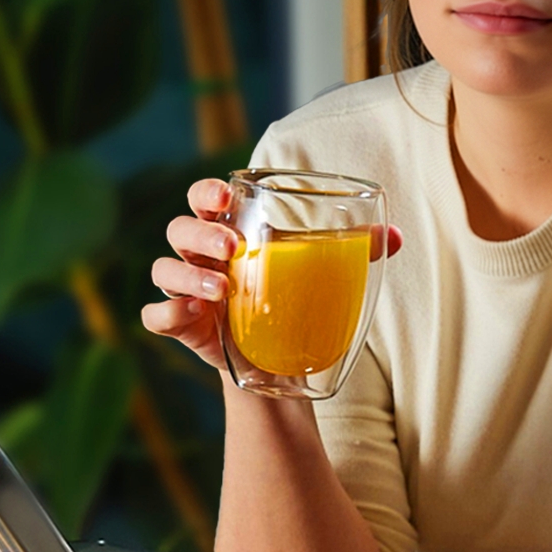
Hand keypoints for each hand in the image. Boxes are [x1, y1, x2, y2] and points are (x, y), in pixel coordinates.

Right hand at [141, 176, 403, 374]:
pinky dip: (168, 313)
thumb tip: (395, 238)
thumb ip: (353, 251)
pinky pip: (156, 316)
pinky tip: (194, 314)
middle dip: (201, 232)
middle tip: (232, 245)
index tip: (226, 194)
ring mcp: (185, 290)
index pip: (203, 197)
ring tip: (221, 287)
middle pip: (179, 228)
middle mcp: (199, 255)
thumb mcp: (317, 272)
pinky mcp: (182, 327)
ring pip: (163, 269)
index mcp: (227, 229)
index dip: (206, 191)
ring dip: (188, 273)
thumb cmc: (291, 298)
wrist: (278, 359)